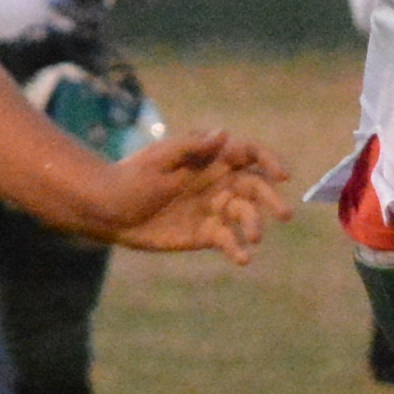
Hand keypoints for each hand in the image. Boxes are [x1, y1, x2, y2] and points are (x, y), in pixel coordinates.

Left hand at [75, 125, 285, 260]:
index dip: (269, 161)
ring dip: (254, 225)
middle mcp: (220, 183)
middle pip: (256, 187)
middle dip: (272, 199)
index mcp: (212, 158)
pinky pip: (229, 241)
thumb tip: (224, 134)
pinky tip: (242, 259)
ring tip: (254, 237)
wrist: (108, 210)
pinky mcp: (207, 234)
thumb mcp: (159, 158)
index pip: (250, 154)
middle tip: (285, 213)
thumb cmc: (132, 176)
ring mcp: (215, 209)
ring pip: (246, 215)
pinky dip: (238, 250)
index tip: (282, 175)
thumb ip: (192, 147)